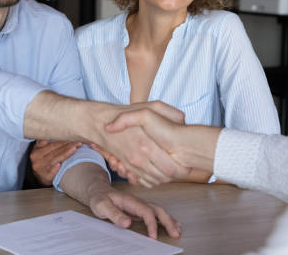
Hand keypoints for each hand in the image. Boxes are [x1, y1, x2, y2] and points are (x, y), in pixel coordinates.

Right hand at [30, 140, 81, 185]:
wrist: (39, 177)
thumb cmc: (42, 161)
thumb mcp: (39, 151)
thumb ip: (43, 143)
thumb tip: (51, 134)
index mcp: (36, 151)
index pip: (51, 144)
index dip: (62, 140)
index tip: (71, 137)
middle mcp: (37, 159)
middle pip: (55, 150)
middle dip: (67, 145)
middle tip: (78, 142)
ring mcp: (41, 168)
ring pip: (55, 159)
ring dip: (66, 153)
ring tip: (74, 148)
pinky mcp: (45, 177)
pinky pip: (50, 172)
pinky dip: (55, 169)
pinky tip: (60, 165)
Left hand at [59, 163, 180, 238]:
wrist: (99, 190)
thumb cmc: (100, 198)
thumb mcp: (102, 206)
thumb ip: (114, 214)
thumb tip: (127, 223)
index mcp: (131, 201)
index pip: (146, 212)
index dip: (152, 224)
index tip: (153, 237)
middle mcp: (138, 202)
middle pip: (157, 210)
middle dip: (168, 221)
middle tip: (175, 233)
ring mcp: (140, 206)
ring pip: (159, 211)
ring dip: (169, 220)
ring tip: (177, 230)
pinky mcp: (140, 210)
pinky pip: (155, 214)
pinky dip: (165, 219)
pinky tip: (171, 224)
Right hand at [97, 109, 220, 178]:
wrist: (99, 122)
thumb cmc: (125, 112)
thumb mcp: (150, 106)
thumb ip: (169, 112)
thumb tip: (183, 119)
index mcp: (147, 145)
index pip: (172, 169)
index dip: (184, 169)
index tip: (189, 162)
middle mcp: (139, 158)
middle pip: (165, 178)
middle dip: (178, 175)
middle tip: (185, 166)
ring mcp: (132, 164)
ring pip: (155, 181)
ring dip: (166, 178)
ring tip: (173, 167)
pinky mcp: (127, 167)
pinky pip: (144, 181)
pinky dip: (153, 179)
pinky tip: (159, 169)